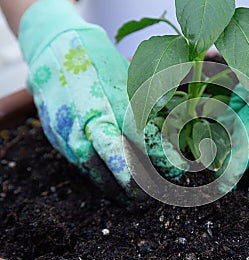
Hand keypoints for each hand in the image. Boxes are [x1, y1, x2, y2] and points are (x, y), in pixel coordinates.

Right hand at [19, 0, 186, 205]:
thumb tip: (174, 129)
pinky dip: (96, 178)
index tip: (177, 168)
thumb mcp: (126, 78)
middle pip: (114, 157)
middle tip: (153, 196)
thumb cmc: (98, 62)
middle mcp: (87, 117)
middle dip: (136, 181)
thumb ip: (146, 105)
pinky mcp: (56, 136)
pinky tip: (111, 187)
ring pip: (93, 167)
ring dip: (114, 187)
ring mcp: (67, 128)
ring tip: (134, 201)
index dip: (160, 155)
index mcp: (109, 98)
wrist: (53, 50)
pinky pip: (78, 163)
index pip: (139, 134)